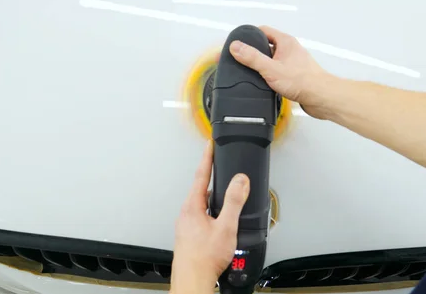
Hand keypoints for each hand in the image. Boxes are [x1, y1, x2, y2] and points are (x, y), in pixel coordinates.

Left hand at [171, 142, 249, 293]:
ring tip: (228, 198)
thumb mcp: (225, 226)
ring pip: (202, 204)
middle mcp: (186, 214)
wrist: (193, 281)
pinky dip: (213, 212)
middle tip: (221, 167)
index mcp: (192, 207)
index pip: (200, 175)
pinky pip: (202, 216)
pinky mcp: (190, 235)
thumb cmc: (204, 258)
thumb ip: (234, 202)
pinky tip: (221, 222)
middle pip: (201, 189)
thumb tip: (240, 181)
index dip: (207, 158)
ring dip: (215, 199)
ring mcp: (186, 225)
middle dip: (212, 179)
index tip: (209, 145)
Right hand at [229, 25, 335, 118]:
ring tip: (256, 74)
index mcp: (285, 42)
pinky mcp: (295, 75)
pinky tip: (267, 84)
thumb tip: (236, 47)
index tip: (239, 43)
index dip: (250, 36)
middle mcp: (290, 50)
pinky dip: (271, 76)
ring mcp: (293, 62)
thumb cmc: (303, 82)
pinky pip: (279, 72)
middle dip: (255, 54)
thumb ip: (252, 58)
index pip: (263, 30)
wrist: (320, 97)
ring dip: (264, 67)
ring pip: (272, 60)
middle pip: (267, 46)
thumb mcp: (271, 68)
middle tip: (245, 61)